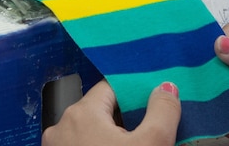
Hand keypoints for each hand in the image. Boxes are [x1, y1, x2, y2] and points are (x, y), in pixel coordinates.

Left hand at [42, 80, 180, 145]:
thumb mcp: (151, 145)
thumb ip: (162, 112)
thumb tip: (166, 87)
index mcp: (82, 113)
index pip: (112, 88)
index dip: (135, 92)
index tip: (154, 96)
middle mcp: (61, 126)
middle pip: (101, 110)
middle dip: (125, 117)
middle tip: (147, 127)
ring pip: (91, 131)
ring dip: (111, 134)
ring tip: (135, 140)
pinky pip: (82, 144)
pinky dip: (98, 144)